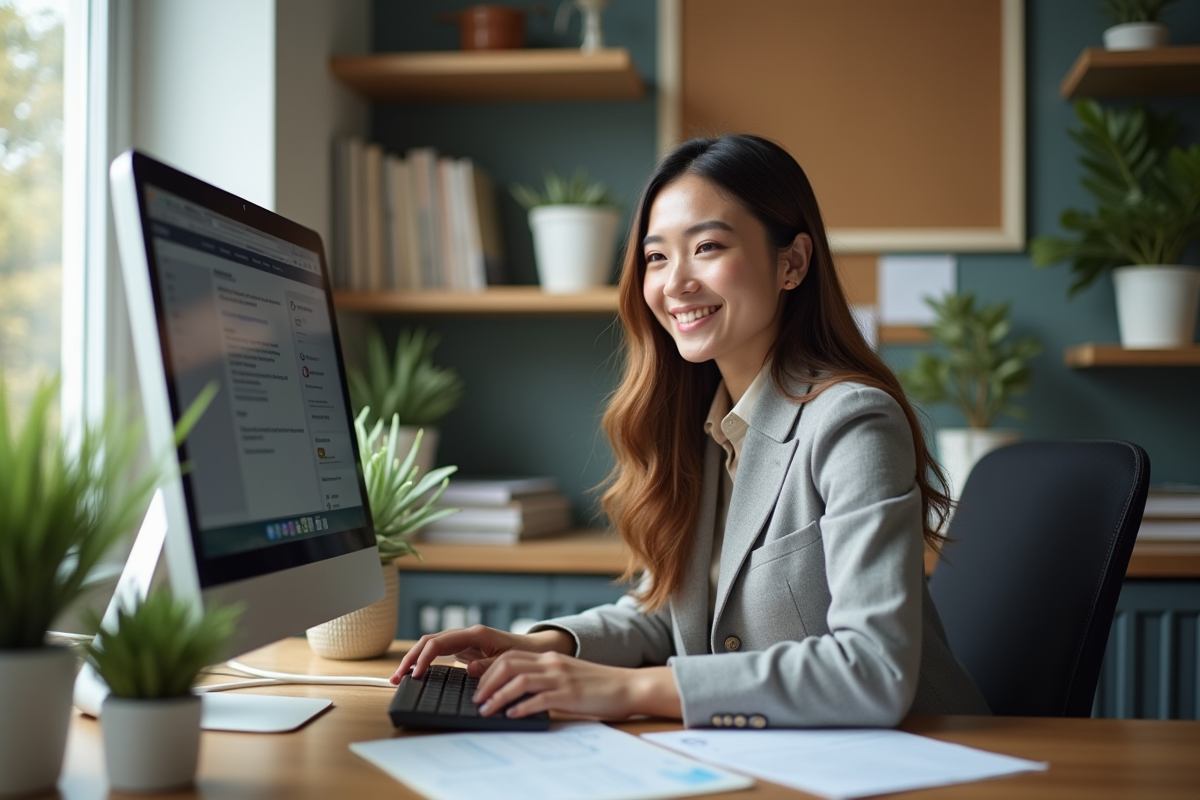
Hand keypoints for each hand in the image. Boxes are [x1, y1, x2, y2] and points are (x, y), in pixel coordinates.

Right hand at [390, 625, 573, 682]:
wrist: (534, 650)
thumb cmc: (524, 654)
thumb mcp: (510, 660)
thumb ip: (490, 664)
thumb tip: (469, 669)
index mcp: (476, 634)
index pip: (440, 643)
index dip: (424, 658)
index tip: (415, 674)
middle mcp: (466, 635)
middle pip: (429, 642)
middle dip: (411, 658)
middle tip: (397, 677)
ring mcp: (463, 642)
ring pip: (431, 646)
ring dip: (414, 660)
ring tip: (399, 677)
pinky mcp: (463, 650)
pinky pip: (438, 654)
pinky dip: (424, 662)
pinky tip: (415, 675)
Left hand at [472, 652, 680, 720]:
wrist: (629, 686)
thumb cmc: (599, 685)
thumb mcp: (568, 675)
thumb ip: (546, 679)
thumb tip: (518, 693)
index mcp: (550, 658)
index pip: (509, 657)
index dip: (488, 671)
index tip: (478, 687)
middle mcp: (552, 663)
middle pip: (508, 665)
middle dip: (486, 682)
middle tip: (476, 699)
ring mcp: (560, 678)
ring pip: (518, 680)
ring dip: (497, 696)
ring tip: (487, 710)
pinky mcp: (569, 694)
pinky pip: (539, 699)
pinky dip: (521, 707)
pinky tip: (511, 715)